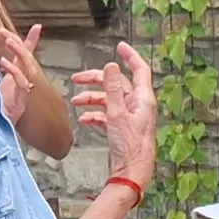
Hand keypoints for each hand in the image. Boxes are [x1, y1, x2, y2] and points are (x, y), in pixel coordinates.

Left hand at [0, 0, 40, 121]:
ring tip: (8, 41)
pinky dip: (14, 71)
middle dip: (20, 44)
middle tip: (6, 33)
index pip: (25, 57)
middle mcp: (20, 86)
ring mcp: (21, 95)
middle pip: (27, 60)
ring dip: (19, 53)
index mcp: (14, 81)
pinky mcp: (19, 104)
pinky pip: (21, 83)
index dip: (30, 42)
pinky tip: (5, 62)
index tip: (36, 27)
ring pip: (27, 69)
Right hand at [69, 43, 159, 189]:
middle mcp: (138, 106)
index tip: (119, 46)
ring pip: (109, 100)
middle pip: (117, 84)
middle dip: (96, 80)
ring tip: (76, 101)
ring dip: (92, 99)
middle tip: (77, 78)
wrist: (132, 173)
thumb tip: (111, 66)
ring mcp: (130, 117)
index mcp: (143, 99)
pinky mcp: (123, 129)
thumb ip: (113, 89)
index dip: (130, 56)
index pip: (139, 69)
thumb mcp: (117, 114)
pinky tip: (83, 119)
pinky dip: (95, 115)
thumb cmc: (129, 147)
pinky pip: (107, 115)